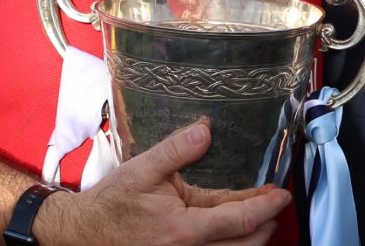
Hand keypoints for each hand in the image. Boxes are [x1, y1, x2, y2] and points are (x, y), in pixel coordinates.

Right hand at [36, 121, 289, 245]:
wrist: (82, 235)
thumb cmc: (111, 204)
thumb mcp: (142, 169)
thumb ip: (176, 150)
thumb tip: (205, 130)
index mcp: (185, 229)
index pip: (239, 219)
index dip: (266, 206)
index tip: (282, 195)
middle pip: (246, 245)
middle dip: (266, 225)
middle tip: (274, 204)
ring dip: (252, 238)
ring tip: (260, 218)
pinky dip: (231, 244)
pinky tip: (231, 231)